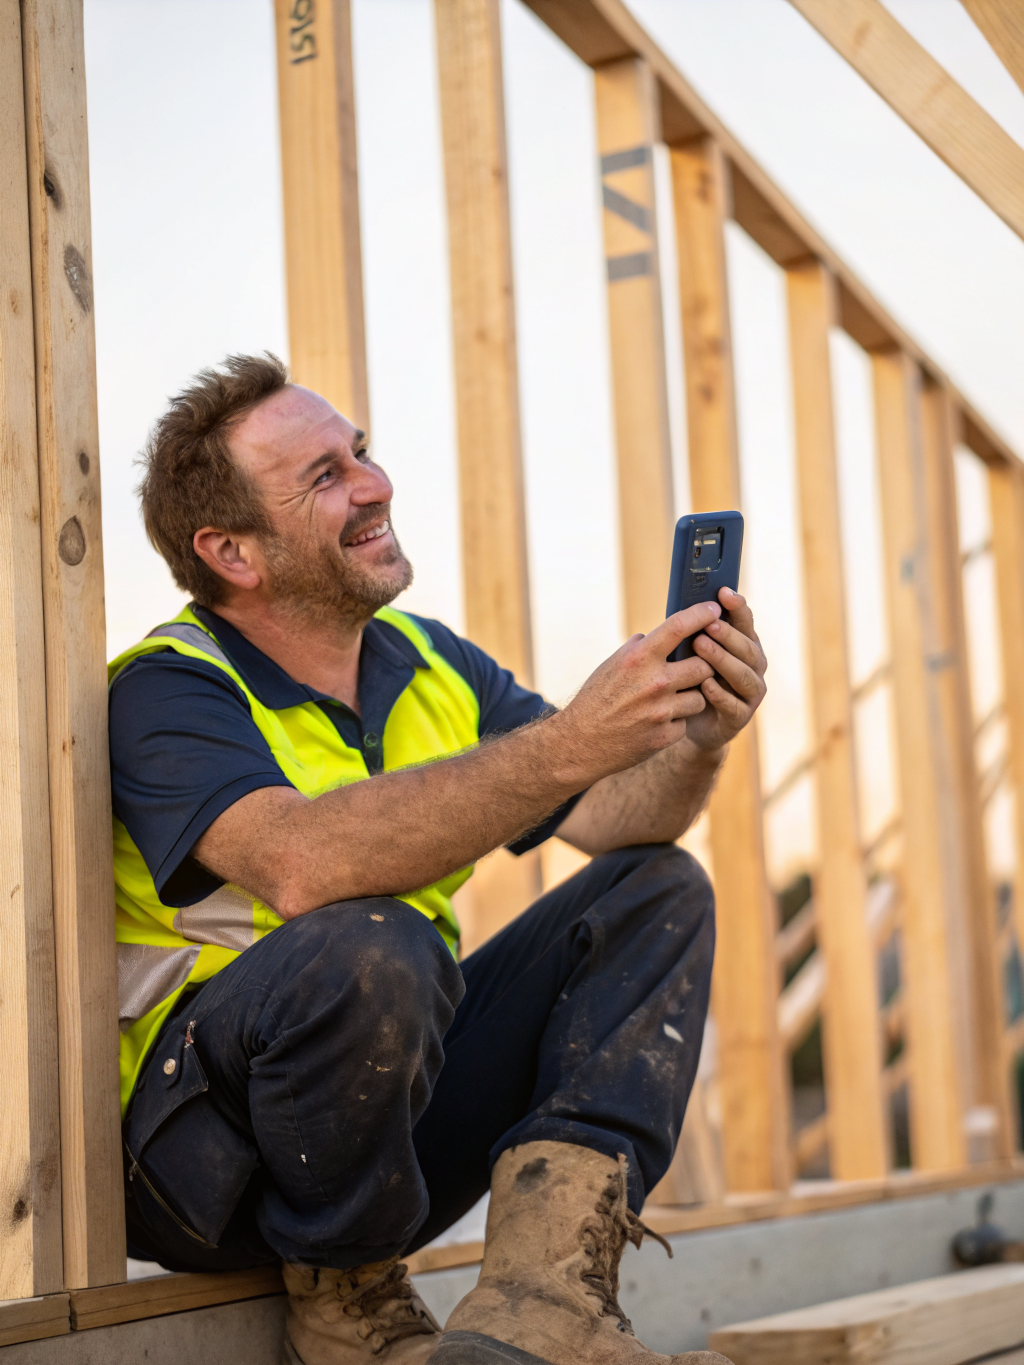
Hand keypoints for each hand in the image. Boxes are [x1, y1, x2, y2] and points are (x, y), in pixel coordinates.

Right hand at [555, 601, 719, 779]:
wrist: (580, 742)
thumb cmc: (596, 698)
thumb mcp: (612, 665)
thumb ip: (639, 649)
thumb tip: (662, 633)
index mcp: (638, 659)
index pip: (679, 627)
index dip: (701, 615)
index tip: (714, 609)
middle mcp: (654, 682)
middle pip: (703, 666)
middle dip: (703, 666)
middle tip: (695, 668)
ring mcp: (661, 712)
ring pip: (700, 697)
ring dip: (690, 697)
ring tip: (669, 700)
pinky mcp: (664, 736)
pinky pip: (685, 723)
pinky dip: (675, 721)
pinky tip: (657, 722)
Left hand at [683, 587, 766, 752]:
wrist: (686, 722)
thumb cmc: (687, 677)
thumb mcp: (688, 651)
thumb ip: (692, 631)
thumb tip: (684, 603)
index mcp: (744, 645)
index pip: (745, 622)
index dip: (737, 607)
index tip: (723, 591)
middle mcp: (754, 667)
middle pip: (747, 648)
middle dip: (728, 634)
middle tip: (707, 624)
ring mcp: (750, 693)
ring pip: (743, 675)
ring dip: (723, 659)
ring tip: (700, 646)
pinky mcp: (740, 718)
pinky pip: (734, 705)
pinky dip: (719, 694)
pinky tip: (705, 683)